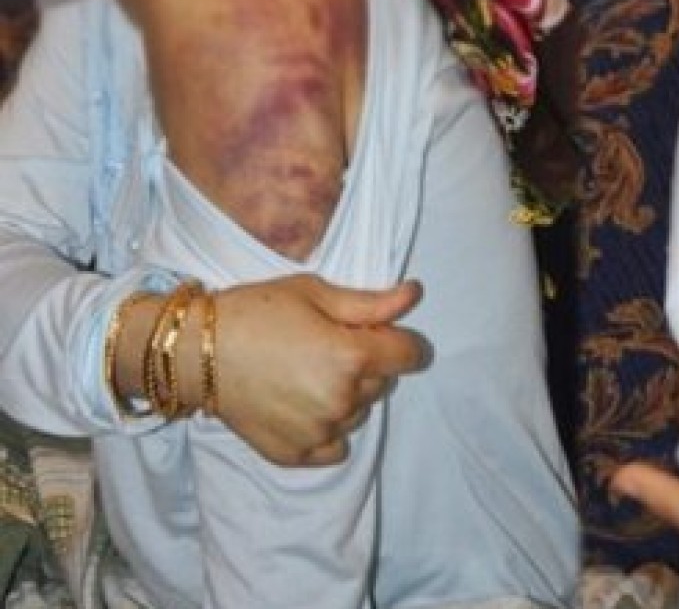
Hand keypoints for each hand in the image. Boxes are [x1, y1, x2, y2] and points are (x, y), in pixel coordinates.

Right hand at [211, 275, 427, 466]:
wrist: (194, 352)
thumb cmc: (255, 312)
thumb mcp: (314, 294)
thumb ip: (371, 303)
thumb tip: (414, 295)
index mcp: (352, 357)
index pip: (411, 355)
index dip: (400, 341)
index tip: (377, 335)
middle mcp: (342, 399)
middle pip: (384, 383)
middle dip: (367, 364)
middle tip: (325, 347)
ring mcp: (320, 431)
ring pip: (360, 413)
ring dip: (346, 396)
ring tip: (305, 374)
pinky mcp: (298, 454)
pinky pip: (336, 446)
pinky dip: (326, 429)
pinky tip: (299, 405)